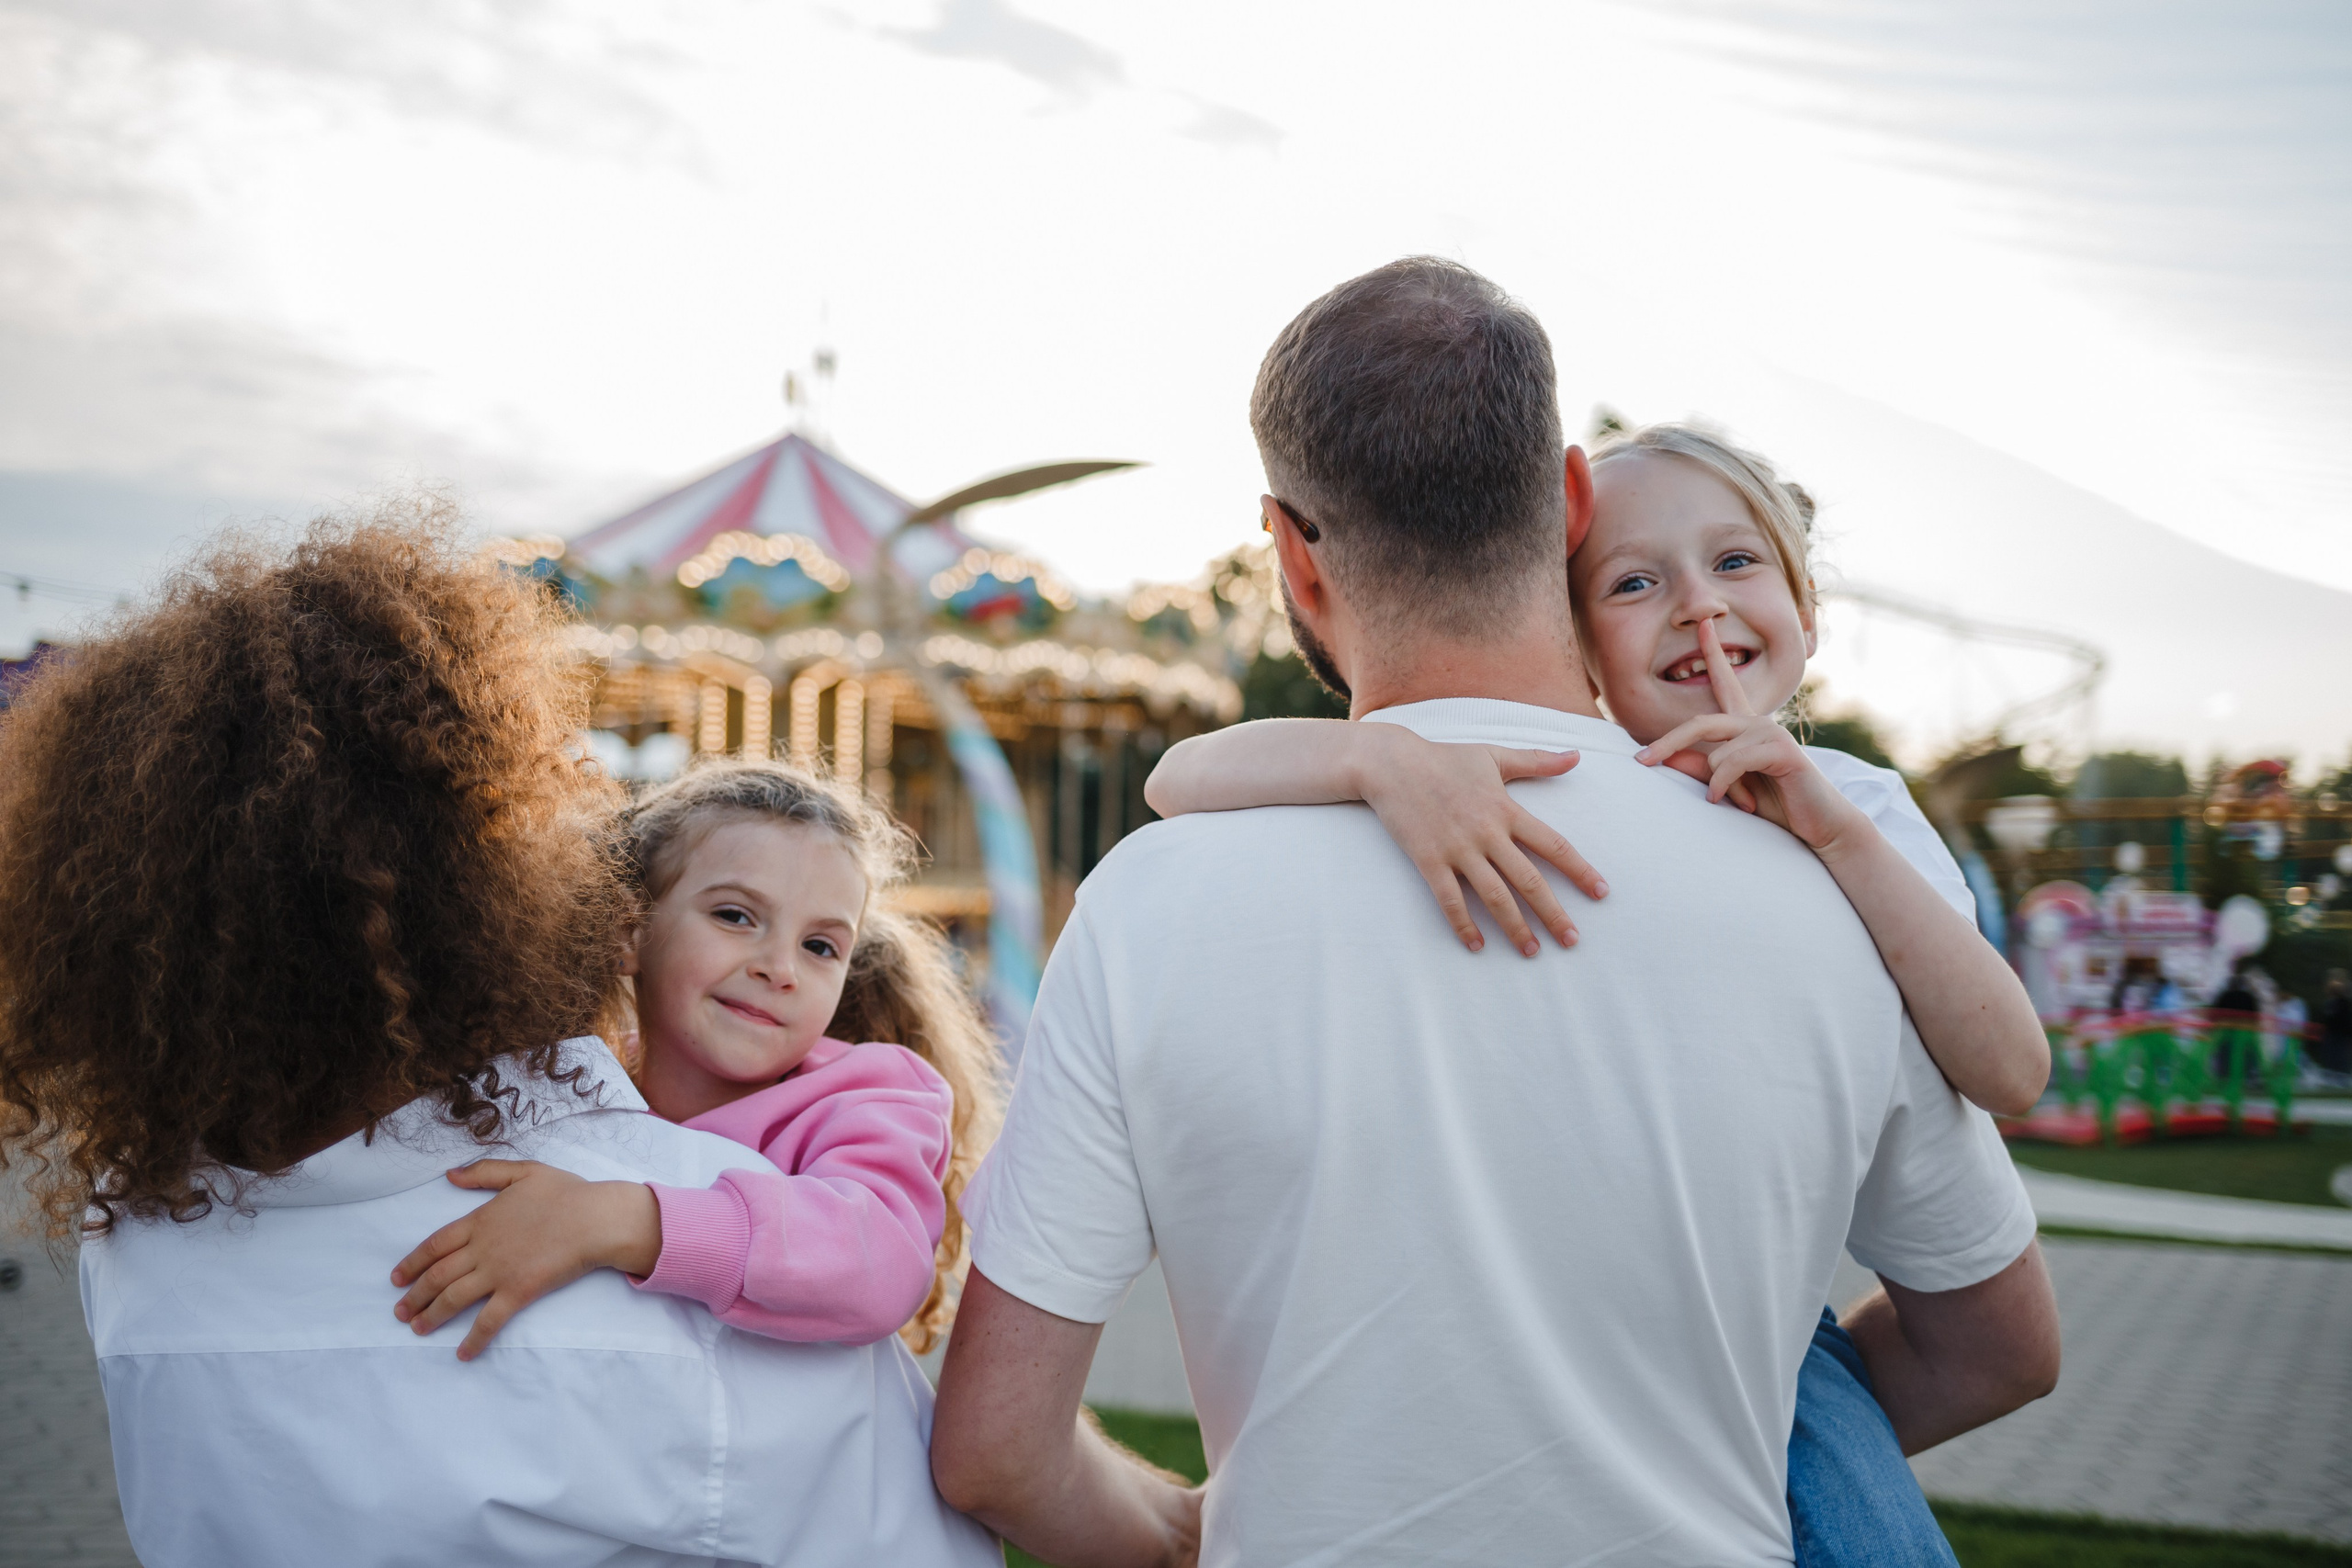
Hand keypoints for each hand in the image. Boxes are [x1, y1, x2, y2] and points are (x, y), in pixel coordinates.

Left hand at [390, 1160, 661, 1359]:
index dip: (411, 1263)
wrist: (594, 1218)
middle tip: (400, 1312)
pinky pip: (489, 1320)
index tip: (396, 1278)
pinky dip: (473, 1339)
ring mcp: (498, 1271)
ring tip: (418, 1329)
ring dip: (431, 1316)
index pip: (434, 1245)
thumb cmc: (566, 1193)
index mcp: (480, 1220)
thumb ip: (484, 1172)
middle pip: (437, 1275)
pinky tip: (462, 1354)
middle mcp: (482, 1248)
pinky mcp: (518, 1292)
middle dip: (413, 1296)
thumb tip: (450, 1175)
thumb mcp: (524, 1171)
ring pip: (453, 1298)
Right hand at [1354, 724, 1607, 956]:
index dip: (1580, 870)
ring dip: (1515, 927)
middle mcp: (1487, 833)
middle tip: (1572, 941)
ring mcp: (1457, 849)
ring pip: (1494, 896)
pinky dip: (1463, 925)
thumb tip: (1577, 756)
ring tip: (1531, 951)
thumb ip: (1538, 761)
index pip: (1553, 845)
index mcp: (1507, 810)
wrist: (1391, 764)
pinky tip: (1477, 946)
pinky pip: (1449, 900)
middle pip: (1529, 880)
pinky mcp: (1429, 860)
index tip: (1601, 892)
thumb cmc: (1445, 759)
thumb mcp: (1494, 756)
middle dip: (1553, 913)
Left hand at [1634, 620, 1864, 853]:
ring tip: (1733, 802)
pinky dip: (1724, 784)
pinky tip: (1736, 802)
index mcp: (1746, 727)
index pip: (1725, 683)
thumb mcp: (1729, 787)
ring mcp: (1771, 733)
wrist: (1820, 825)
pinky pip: (1732, 762)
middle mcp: (1758, 722)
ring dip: (1715, 783)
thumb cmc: (1775, 805)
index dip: (1714, 652)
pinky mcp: (1780, 750)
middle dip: (1667, 744)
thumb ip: (1701, 770)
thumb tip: (1665, 757)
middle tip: (1640, 762)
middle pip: (1701, 724)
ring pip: (1715, 752)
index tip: (1704, 624)